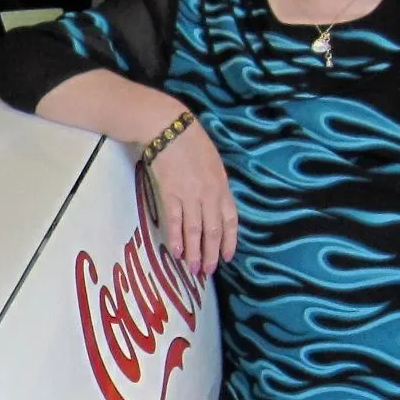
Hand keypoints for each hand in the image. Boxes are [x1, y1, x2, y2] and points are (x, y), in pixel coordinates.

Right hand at [146, 121, 237, 276]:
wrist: (168, 128)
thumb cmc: (190, 142)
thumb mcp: (212, 163)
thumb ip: (214, 185)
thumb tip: (212, 205)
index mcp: (221, 186)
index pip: (230, 220)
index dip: (229, 241)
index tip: (227, 257)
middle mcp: (209, 194)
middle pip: (213, 230)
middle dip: (211, 253)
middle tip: (207, 271)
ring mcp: (190, 195)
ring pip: (195, 231)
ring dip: (194, 252)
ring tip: (193, 269)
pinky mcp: (170, 194)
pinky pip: (176, 222)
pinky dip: (176, 239)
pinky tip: (176, 252)